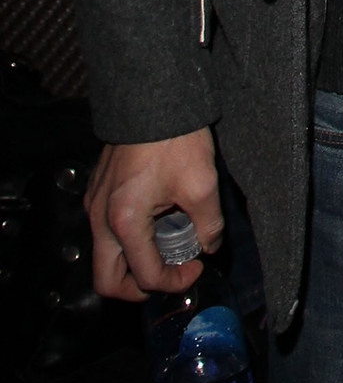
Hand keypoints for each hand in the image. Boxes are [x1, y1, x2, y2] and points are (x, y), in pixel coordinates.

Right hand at [85, 128, 221, 301]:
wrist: (154, 96)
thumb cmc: (175, 138)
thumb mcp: (202, 184)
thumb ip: (209, 225)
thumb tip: (209, 246)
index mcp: (124, 222)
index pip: (145, 276)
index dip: (174, 282)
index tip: (196, 268)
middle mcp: (99, 217)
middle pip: (107, 279)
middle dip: (139, 286)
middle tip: (169, 273)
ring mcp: (94, 203)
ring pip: (105, 254)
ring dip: (134, 259)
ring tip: (168, 241)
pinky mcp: (97, 189)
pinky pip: (105, 229)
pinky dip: (128, 237)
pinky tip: (157, 218)